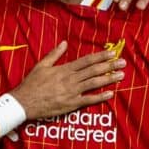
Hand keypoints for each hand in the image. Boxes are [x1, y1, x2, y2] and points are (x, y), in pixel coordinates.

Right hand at [11, 41, 125, 118]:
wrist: (24, 102)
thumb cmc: (32, 83)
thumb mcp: (42, 65)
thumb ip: (54, 54)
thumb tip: (64, 43)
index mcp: (64, 69)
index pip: (87, 60)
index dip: (101, 56)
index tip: (112, 52)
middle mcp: (70, 79)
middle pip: (94, 70)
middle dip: (110, 65)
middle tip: (123, 62)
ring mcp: (72, 92)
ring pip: (94, 84)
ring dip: (109, 79)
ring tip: (121, 75)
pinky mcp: (71, 104)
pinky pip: (88, 100)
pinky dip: (100, 97)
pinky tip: (110, 94)